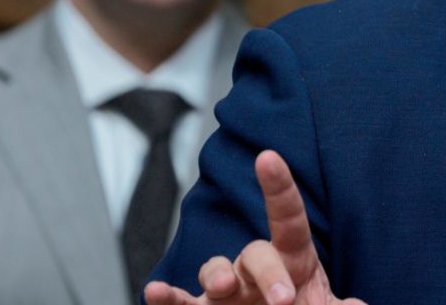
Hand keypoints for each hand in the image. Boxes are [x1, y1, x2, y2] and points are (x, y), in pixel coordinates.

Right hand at [144, 150, 365, 304]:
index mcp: (291, 257)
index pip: (287, 217)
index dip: (278, 186)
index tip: (268, 156)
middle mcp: (254, 266)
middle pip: (257, 253)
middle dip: (269, 273)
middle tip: (284, 299)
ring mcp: (226, 288)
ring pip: (215, 269)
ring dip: (218, 277)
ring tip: (226, 288)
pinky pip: (181, 302)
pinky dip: (166, 298)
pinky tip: (154, 291)